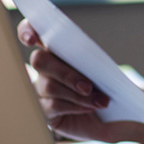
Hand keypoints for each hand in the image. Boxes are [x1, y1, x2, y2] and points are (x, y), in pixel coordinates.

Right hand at [17, 19, 143, 143]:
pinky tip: (90, 107)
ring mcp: (40, 89)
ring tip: (100, 101)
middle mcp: (45, 66)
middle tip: (88, 86)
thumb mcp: (104, 67)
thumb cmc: (108, 83)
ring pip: (49, 85)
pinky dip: (75, 106)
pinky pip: (52, 105)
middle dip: (65, 73)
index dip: (27, 30)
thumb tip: (93, 61)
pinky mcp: (43, 110)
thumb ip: (93, 59)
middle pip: (39, 60)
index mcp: (58, 47)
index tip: (31, 39)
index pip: (32, 30)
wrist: (116, 113)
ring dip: (77, 94)